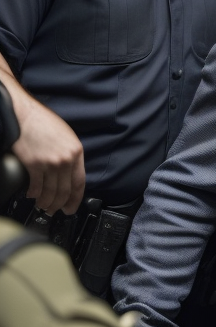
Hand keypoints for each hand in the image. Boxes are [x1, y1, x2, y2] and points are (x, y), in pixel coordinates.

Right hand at [11, 94, 84, 214]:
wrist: (24, 115)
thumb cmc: (43, 123)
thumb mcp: (66, 137)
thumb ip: (70, 155)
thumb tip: (69, 173)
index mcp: (76, 152)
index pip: (80, 182)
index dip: (75, 199)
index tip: (71, 207)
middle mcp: (65, 159)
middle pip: (65, 191)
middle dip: (60, 205)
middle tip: (55, 211)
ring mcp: (50, 163)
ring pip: (50, 192)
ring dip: (46, 203)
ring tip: (43, 206)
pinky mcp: (34, 164)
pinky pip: (36, 187)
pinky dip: (34, 194)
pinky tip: (32, 195)